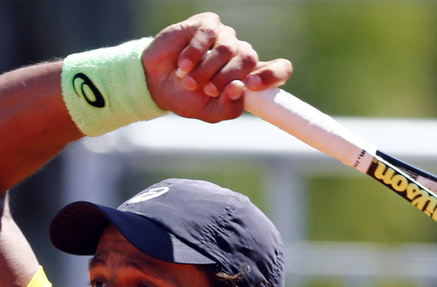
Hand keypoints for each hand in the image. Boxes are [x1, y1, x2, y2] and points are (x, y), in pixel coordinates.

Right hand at [142, 13, 292, 121]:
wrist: (156, 83)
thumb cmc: (187, 98)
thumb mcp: (210, 112)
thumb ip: (229, 107)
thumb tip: (240, 89)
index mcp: (249, 77)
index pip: (280, 69)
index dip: (273, 74)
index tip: (254, 85)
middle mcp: (241, 54)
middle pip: (250, 59)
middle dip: (227, 77)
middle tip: (208, 90)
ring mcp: (226, 37)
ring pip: (228, 48)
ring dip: (207, 69)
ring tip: (189, 81)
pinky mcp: (208, 24)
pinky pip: (209, 34)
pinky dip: (195, 53)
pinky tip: (183, 64)